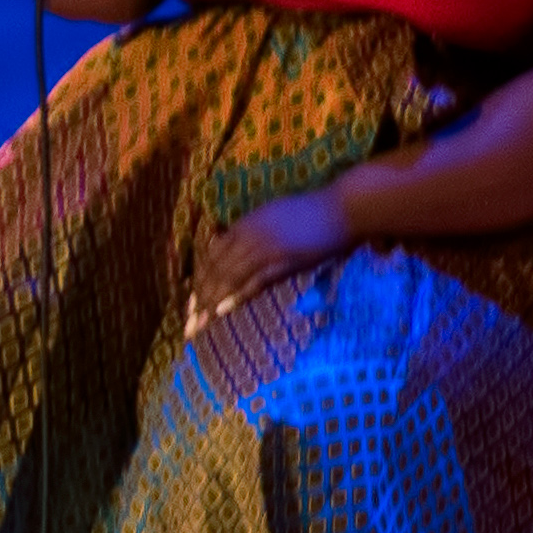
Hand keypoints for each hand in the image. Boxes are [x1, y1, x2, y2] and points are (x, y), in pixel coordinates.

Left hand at [189, 189, 357, 325]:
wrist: (342, 209)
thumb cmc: (311, 216)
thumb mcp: (272, 220)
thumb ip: (250, 237)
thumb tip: (234, 258)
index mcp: (244, 224)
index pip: (211, 256)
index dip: (199, 280)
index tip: (191, 302)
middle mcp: (249, 234)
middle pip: (216, 269)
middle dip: (200, 297)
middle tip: (189, 322)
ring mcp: (265, 247)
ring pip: (230, 277)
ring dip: (212, 301)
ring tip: (200, 323)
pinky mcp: (283, 259)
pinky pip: (254, 281)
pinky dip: (236, 296)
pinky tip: (223, 311)